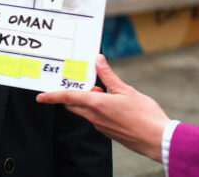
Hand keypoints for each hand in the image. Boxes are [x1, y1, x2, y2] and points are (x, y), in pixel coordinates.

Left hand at [36, 55, 168, 161]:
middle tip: (82, 84)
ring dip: (87, 101)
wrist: (158, 140)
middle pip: (73, 104)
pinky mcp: (108, 133)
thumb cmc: (145, 115)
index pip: (68, 97)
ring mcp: (100, 126)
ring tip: (102, 91)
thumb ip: (109, 76)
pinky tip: (111, 105)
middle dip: (73, 94)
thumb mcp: (127, 90)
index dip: (52, 96)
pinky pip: (96, 119)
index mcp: (96, 104)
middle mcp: (94, 117)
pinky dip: (97, 110)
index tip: (40, 97)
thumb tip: (98, 60)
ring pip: (85, 111)